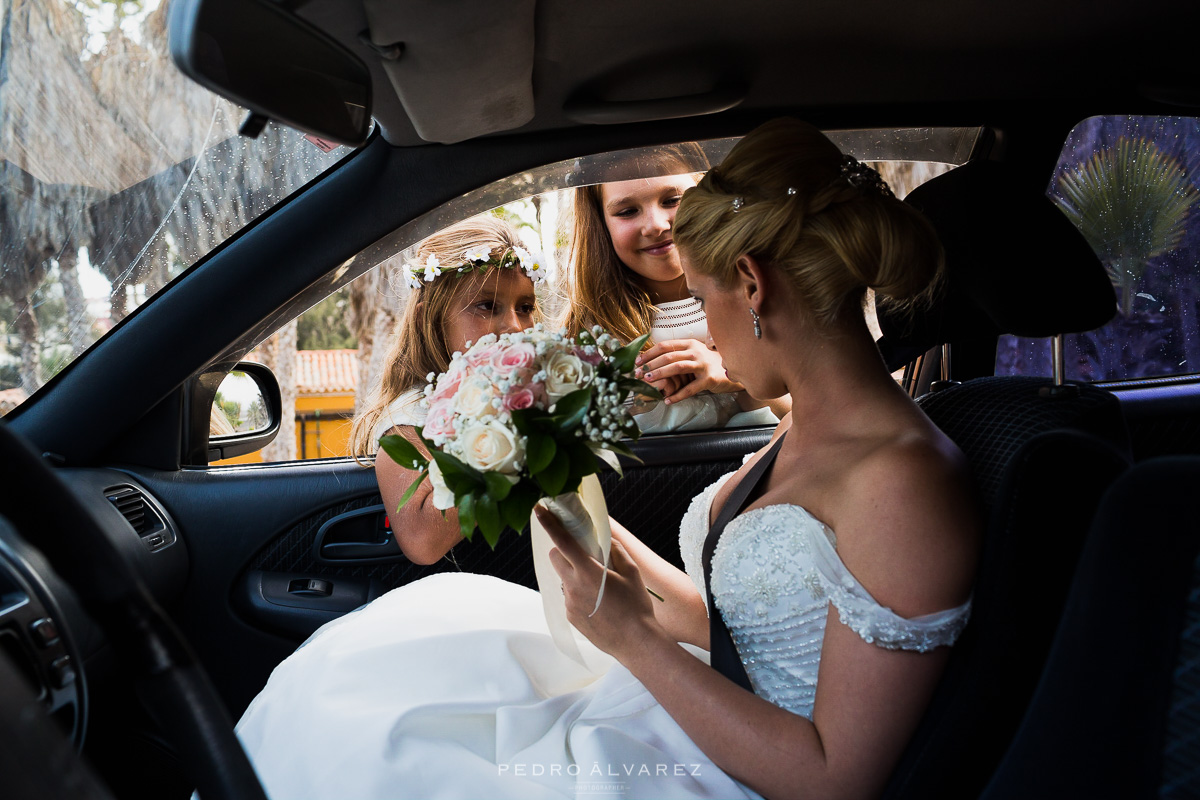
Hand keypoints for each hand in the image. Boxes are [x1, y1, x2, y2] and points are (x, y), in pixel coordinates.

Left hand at [537, 505, 659, 659]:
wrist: (635, 643)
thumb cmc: (636, 606)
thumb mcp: (632, 573)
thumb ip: (615, 551)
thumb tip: (604, 539)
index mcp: (587, 572)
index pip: (563, 542)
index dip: (550, 524)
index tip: (539, 510)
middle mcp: (573, 587)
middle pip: (555, 558)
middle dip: (563, 551)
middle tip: (583, 555)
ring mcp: (569, 603)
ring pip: (563, 578)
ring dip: (573, 574)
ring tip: (598, 586)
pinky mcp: (570, 616)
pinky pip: (568, 596)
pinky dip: (578, 592)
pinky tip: (598, 602)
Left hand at [635, 339, 742, 403]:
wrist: (731, 370)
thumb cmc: (707, 363)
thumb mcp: (692, 353)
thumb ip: (676, 354)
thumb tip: (651, 360)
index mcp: (689, 344)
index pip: (665, 345)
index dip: (649, 353)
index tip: (637, 361)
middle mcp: (695, 352)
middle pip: (668, 356)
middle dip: (650, 365)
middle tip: (638, 373)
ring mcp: (702, 365)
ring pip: (677, 368)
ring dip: (661, 374)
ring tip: (648, 382)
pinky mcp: (709, 379)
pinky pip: (690, 388)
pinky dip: (678, 395)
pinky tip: (668, 400)